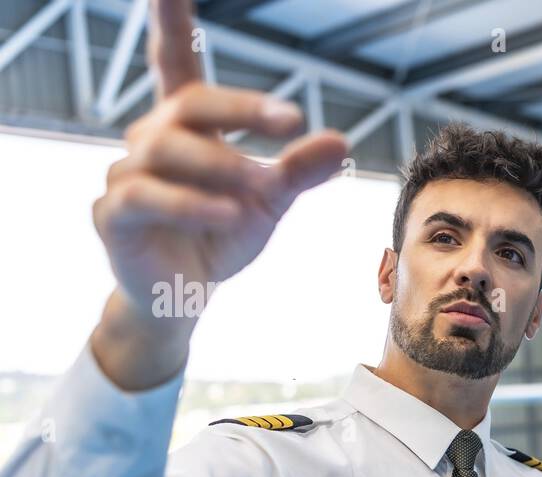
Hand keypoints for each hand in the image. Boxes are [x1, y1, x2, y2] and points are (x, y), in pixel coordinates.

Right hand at [93, 0, 347, 327]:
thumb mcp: (269, 201)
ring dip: (222, 166)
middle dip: (240, 109)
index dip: (171, 22)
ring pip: (165, 151)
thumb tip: (339, 141)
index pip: (175, 62)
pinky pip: (145, 197)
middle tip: (290, 120)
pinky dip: (191, 204)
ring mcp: (125, 174)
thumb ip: (298, 171)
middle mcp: (150, 139)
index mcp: (186, 125)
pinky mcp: (113, 214)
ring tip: (261, 188)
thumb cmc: (220, 235)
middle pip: (189, 104)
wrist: (184, 294)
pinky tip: (228, 213)